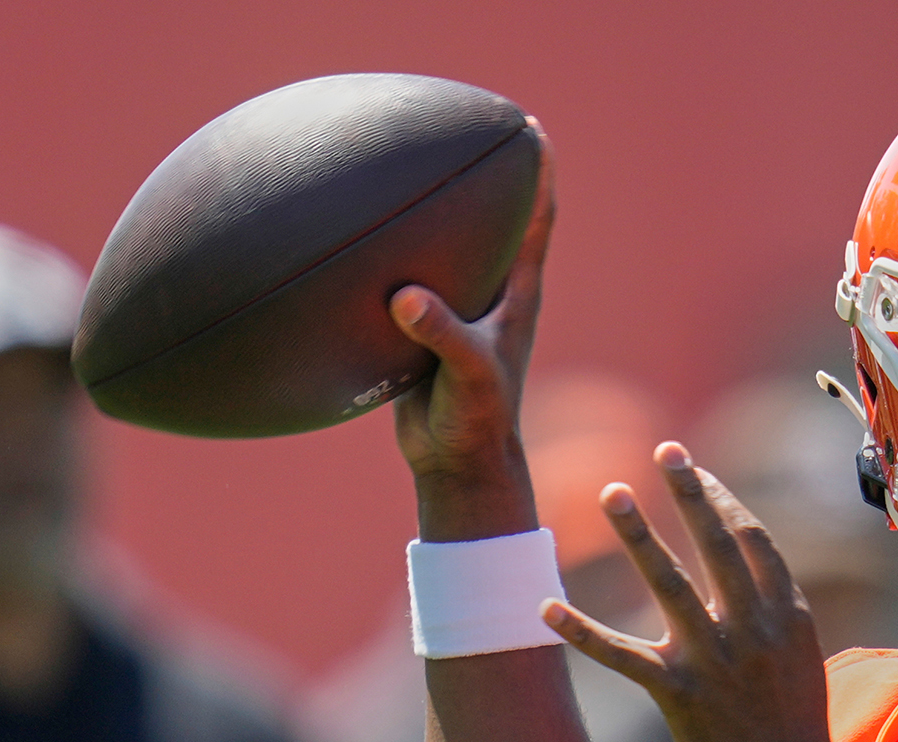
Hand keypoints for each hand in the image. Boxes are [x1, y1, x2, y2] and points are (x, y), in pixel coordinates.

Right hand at [389, 119, 554, 540]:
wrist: (455, 461)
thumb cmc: (476, 420)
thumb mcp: (466, 376)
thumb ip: (442, 334)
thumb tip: (406, 297)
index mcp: (516, 295)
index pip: (536, 220)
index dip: (539, 174)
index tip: (532, 128)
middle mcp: (492, 294)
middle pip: (496, 220)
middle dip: (487, 175)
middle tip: (470, 125)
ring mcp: (458, 309)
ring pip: (450, 246)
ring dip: (435, 212)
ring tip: (408, 165)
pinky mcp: (424, 328)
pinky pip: (408, 278)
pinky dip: (392, 255)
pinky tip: (358, 235)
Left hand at [542, 443, 831, 741]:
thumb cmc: (792, 721)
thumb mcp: (800, 654)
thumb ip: (772, 605)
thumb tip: (743, 556)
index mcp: (787, 614)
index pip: (753, 540)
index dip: (722, 500)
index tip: (694, 471)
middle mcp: (752, 628)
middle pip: (717, 544)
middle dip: (690, 493)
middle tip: (664, 449)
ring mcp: (714, 660)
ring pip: (669, 584)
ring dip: (638, 535)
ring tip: (609, 491)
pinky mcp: (677, 694)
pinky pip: (621, 655)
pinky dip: (581, 630)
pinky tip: (545, 605)